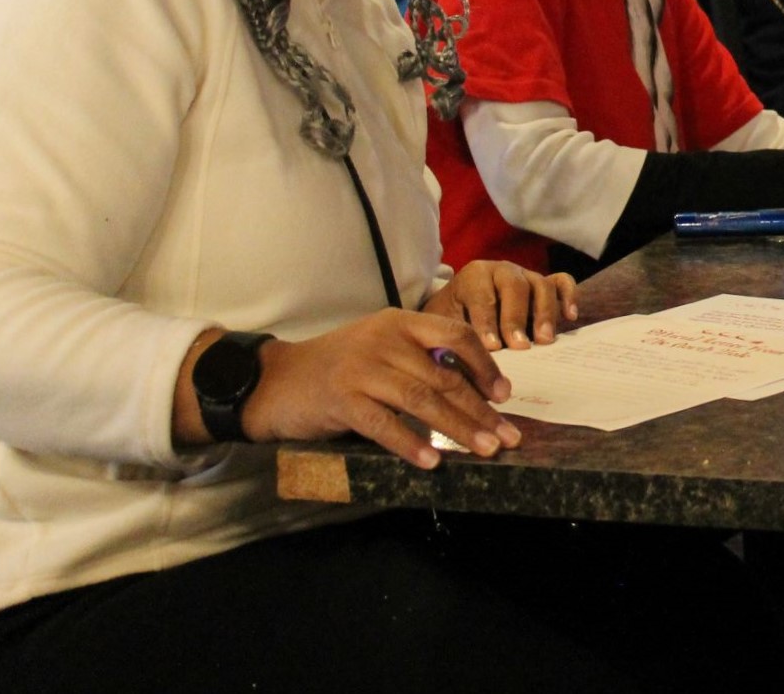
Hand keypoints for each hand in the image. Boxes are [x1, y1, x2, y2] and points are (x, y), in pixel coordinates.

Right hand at [240, 310, 520, 469]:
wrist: (274, 380)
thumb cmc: (338, 368)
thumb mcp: (382, 349)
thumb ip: (420, 361)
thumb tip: (474, 392)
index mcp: (400, 323)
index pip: (456, 336)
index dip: (485, 366)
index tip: (504, 396)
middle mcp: (385, 341)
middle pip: (445, 376)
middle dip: (482, 410)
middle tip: (508, 437)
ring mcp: (362, 370)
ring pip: (423, 401)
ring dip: (459, 428)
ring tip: (486, 450)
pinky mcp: (341, 400)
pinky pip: (384, 425)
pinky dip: (411, 443)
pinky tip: (433, 461)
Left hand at [422, 259, 578, 350]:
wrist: (461, 309)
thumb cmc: (452, 320)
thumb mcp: (446, 326)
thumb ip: (457, 339)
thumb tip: (469, 363)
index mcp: (474, 276)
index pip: (482, 296)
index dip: (487, 322)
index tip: (493, 347)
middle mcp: (503, 271)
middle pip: (515, 287)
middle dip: (516, 319)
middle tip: (520, 346)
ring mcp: (527, 275)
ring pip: (541, 285)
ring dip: (544, 313)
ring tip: (544, 341)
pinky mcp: (546, 284)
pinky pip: (563, 282)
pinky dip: (569, 297)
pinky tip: (570, 318)